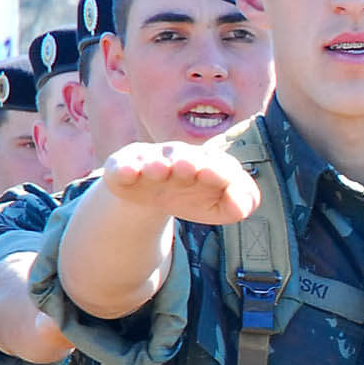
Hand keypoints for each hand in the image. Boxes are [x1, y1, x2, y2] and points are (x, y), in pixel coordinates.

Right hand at [102, 143, 260, 225]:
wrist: (150, 197)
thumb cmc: (192, 197)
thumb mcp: (220, 207)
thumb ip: (239, 205)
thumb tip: (241, 205)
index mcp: (208, 164)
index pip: (220, 165)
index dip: (219, 172)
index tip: (218, 178)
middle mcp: (180, 157)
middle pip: (186, 157)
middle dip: (187, 162)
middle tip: (188, 168)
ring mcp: (150, 160)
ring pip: (154, 160)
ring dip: (157, 164)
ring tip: (160, 170)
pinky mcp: (123, 168)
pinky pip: (122, 166)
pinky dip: (124, 168)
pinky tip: (128, 172)